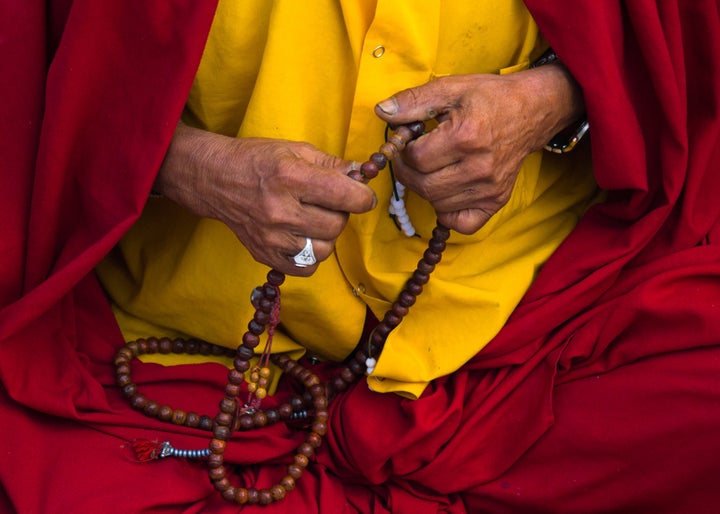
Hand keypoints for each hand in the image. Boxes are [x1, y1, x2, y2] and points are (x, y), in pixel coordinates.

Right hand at [154, 122, 376, 274]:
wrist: (216, 179)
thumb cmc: (258, 160)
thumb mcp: (296, 149)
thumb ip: (332, 164)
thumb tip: (360, 178)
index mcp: (291, 177)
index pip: (345, 196)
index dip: (362, 197)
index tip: (361, 196)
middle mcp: (281, 210)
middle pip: (336, 224)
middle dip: (340, 213)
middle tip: (327, 203)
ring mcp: (271, 237)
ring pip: (325, 249)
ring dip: (326, 235)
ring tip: (313, 220)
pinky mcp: (265, 255)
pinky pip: (307, 268)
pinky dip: (312, 255)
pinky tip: (303, 237)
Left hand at [374, 64, 584, 233]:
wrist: (529, 111)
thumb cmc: (487, 99)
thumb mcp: (450, 88)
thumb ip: (413, 100)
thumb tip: (382, 112)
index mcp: (465, 137)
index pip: (416, 158)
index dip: (404, 150)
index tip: (410, 141)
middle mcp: (479, 168)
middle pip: (423, 186)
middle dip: (408, 172)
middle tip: (413, 158)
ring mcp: (490, 189)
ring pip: (437, 204)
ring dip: (426, 189)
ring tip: (434, 168)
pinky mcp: (497, 201)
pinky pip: (460, 223)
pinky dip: (447, 212)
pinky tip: (448, 190)